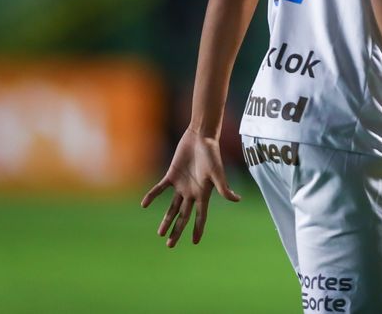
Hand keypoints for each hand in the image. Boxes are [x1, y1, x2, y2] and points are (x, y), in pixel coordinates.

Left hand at [141, 128, 240, 246]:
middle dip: (177, 230)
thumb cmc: (212, 154)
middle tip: (170, 245)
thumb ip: (223, 187)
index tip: (194, 242)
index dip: (197, 229)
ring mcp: (181, 185)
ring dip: (167, 220)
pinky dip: (152, 196)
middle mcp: (192, 192)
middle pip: (184, 216)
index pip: (200, 216)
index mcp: (203, 194)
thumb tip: (237, 199)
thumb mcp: (217, 172)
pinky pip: (160, 188)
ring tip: (160, 234)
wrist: (201, 137)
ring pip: (172, 207)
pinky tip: (144, 204)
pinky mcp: (171, 175)